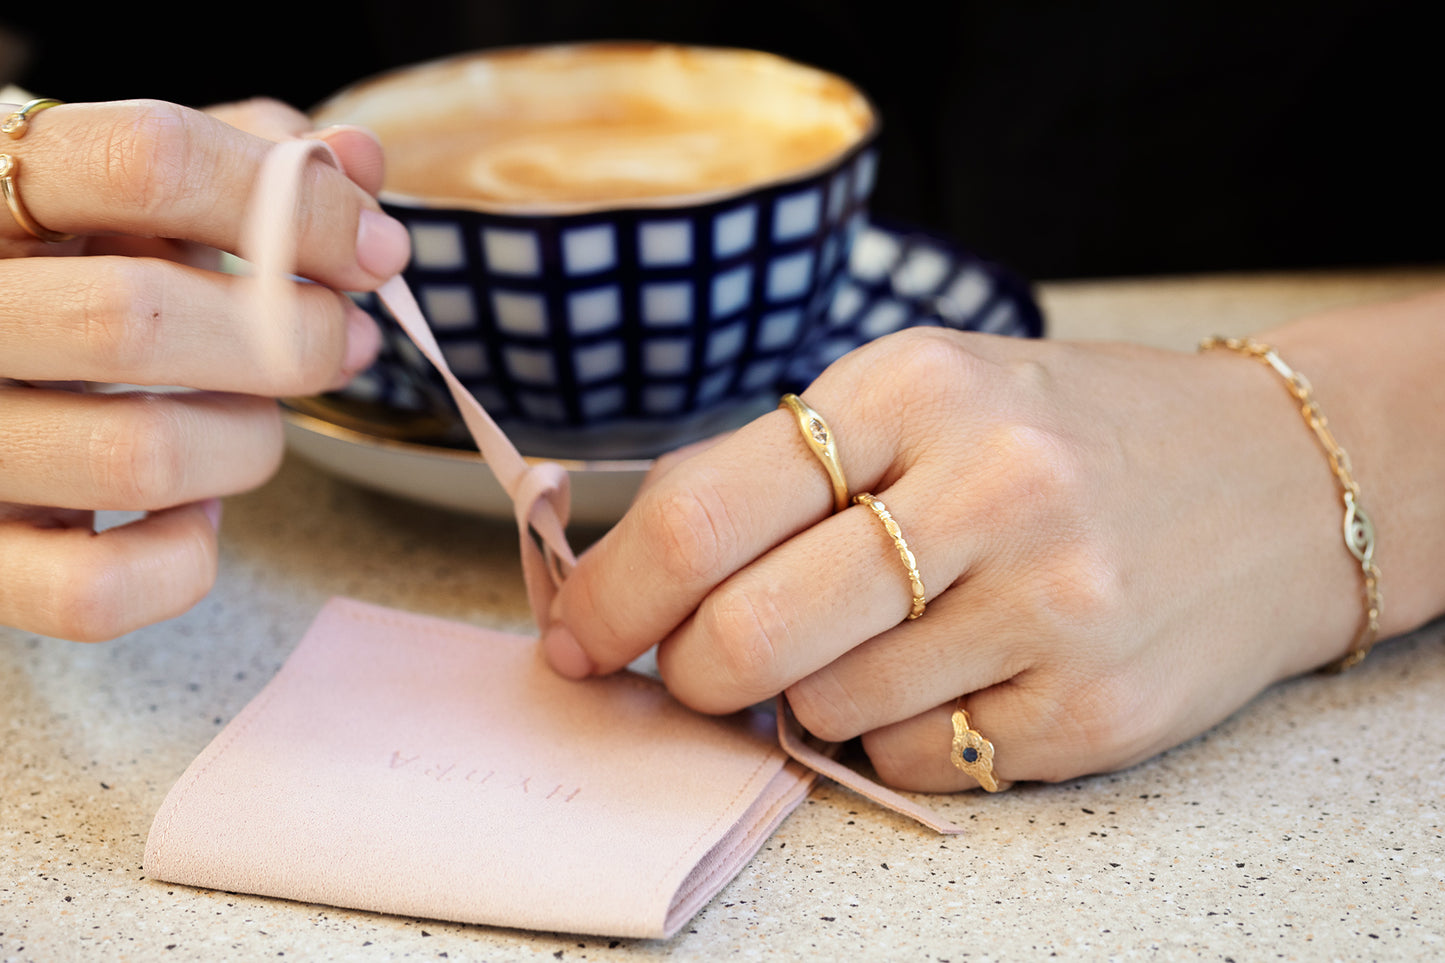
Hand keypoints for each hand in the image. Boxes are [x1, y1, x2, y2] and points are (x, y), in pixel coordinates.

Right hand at [0, 98, 409, 640]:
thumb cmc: (77, 267)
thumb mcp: (143, 192)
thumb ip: (248, 163)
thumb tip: (358, 157)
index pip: (145, 159)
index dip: (295, 204)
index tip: (376, 248)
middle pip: (136, 317)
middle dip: (291, 336)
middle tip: (346, 340)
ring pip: (139, 459)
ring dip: (251, 444)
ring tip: (254, 420)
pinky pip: (97, 593)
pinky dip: (182, 559)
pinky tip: (191, 512)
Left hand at [541, 325, 1373, 790]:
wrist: (1272, 482)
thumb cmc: (1068, 436)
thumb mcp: (932, 397)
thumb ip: (792, 473)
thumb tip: (641, 580)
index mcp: (916, 386)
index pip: (707, 509)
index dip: (614, 590)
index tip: (577, 633)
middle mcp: (988, 488)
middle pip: (745, 633)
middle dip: (689, 671)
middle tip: (697, 668)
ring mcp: (1048, 605)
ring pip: (823, 710)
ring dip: (807, 697)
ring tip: (878, 640)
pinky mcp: (1091, 707)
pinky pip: (912, 761)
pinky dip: (891, 735)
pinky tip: (951, 676)